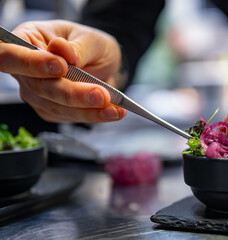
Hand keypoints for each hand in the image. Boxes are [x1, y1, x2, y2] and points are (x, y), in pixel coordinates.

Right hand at [1, 20, 125, 122]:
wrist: (103, 63)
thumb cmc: (90, 45)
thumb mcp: (91, 38)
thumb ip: (77, 46)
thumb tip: (61, 50)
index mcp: (27, 40)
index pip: (10, 55)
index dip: (31, 63)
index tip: (60, 66)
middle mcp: (26, 70)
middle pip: (38, 87)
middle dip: (71, 93)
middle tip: (101, 94)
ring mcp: (36, 93)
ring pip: (55, 106)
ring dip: (87, 110)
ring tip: (114, 107)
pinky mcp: (51, 110)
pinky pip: (69, 117)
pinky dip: (93, 116)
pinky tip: (112, 112)